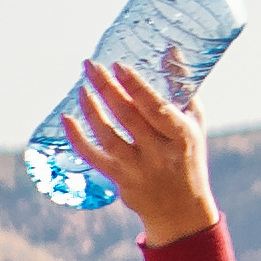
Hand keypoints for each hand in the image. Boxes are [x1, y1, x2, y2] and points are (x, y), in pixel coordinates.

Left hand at [62, 57, 212, 240]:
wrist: (182, 210)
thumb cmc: (187, 156)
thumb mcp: (193, 124)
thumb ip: (181, 89)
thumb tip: (169, 50)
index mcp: (181, 135)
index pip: (156, 106)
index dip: (135, 86)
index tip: (118, 65)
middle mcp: (159, 152)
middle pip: (127, 115)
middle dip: (106, 87)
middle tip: (90, 65)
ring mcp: (138, 168)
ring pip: (108, 136)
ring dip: (91, 110)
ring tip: (81, 88)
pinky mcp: (121, 180)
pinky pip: (94, 157)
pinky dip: (77, 139)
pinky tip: (66, 119)